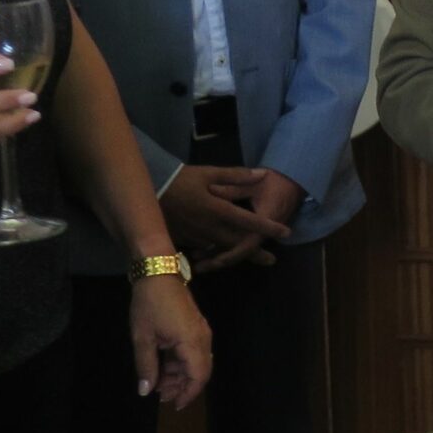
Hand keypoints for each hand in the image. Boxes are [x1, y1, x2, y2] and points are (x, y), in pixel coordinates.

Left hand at [130, 273, 212, 408]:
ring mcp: (200, 331)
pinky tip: (163, 367)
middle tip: (159, 396)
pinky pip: (192, 351)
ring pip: (196, 362)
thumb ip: (146, 366)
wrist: (157, 272)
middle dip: (181, 386)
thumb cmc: (149, 304)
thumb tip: (146, 391)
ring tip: (158, 383)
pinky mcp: (195, 326)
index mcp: (192, 341)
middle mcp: (202, 338)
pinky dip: (179, 363)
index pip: (199, 376)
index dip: (188, 394)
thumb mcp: (143, 338)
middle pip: (199, 371)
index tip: (173, 406)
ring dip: (179, 375)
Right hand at [161, 164, 290, 271]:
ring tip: (251, 260)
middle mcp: (209, 227)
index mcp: (217, 209)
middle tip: (271, 260)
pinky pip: (203, 251)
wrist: (147, 190)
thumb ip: (237, 176)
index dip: (268, 227)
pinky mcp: (183, 241)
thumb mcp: (209, 173)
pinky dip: (214, 254)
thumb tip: (263, 175)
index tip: (285, 233)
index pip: (249, 221)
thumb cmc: (181, 179)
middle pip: (237, 243)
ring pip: (220, 250)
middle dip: (255, 252)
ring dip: (236, 255)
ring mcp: (195, 236)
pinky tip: (221, 256)